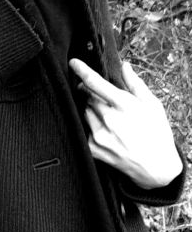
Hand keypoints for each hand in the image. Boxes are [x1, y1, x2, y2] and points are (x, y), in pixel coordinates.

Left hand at [69, 58, 182, 189]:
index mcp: (123, 105)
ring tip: (108, 116)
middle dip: (90, 92)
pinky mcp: (93, 148)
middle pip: (87, 96)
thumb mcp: (152, 105)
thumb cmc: (157, 133)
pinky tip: (105, 130)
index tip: (73, 63)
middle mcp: (109, 119)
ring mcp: (100, 135)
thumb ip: (135, 83)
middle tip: (100, 96)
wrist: (157, 168)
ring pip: (84, 110)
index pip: (95, 82)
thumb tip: (125, 66)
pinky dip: (91, 125)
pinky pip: (84, 128)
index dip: (81, 70)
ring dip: (91, 109)